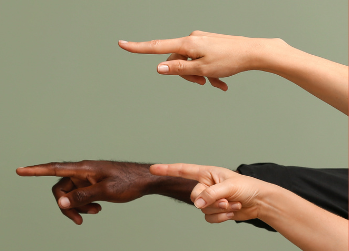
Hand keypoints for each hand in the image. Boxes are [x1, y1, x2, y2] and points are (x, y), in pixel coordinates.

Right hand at [16, 161, 195, 224]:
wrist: (146, 181)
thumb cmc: (128, 182)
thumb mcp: (105, 191)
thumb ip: (82, 197)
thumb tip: (61, 202)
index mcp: (82, 168)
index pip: (53, 168)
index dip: (35, 171)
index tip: (19, 170)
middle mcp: (81, 172)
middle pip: (60, 189)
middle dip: (66, 206)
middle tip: (79, 220)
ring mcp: (86, 179)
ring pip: (70, 195)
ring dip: (77, 208)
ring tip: (93, 214)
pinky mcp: (92, 185)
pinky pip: (79, 197)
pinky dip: (84, 206)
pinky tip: (97, 210)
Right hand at [119, 32, 284, 90]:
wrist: (255, 52)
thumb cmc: (230, 60)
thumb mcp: (202, 69)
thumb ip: (179, 69)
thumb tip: (159, 67)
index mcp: (187, 44)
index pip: (156, 47)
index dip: (137, 48)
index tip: (121, 44)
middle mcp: (192, 39)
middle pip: (175, 61)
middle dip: (185, 75)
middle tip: (202, 83)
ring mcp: (201, 42)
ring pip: (189, 63)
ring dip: (199, 76)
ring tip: (214, 82)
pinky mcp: (209, 45)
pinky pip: (201, 62)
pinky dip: (208, 73)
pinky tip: (220, 82)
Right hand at [150, 163, 274, 222]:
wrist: (261, 202)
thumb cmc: (248, 188)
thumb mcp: (229, 187)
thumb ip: (211, 194)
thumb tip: (197, 204)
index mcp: (208, 173)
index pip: (183, 170)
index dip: (167, 170)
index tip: (153, 169)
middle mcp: (206, 185)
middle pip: (194, 197)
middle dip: (210, 201)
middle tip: (226, 201)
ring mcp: (210, 199)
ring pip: (202, 210)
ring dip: (219, 210)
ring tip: (234, 204)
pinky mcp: (214, 210)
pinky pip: (209, 218)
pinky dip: (221, 217)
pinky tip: (233, 212)